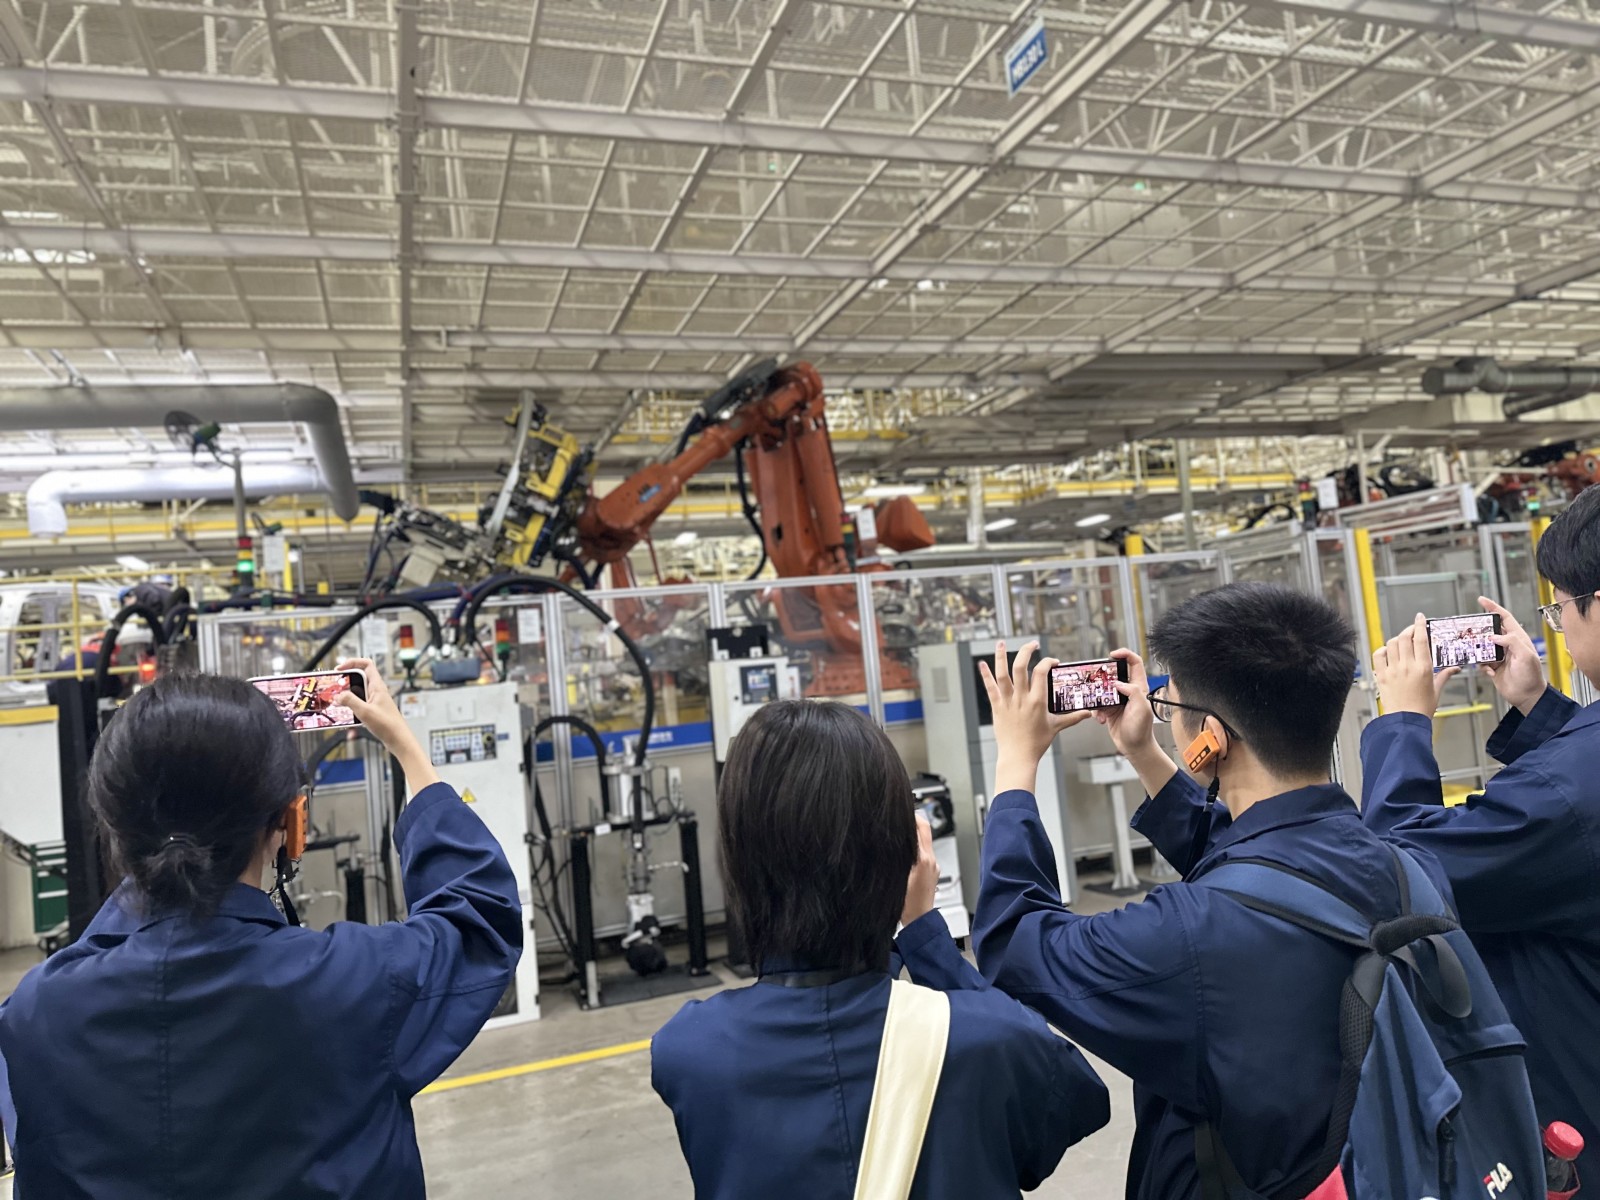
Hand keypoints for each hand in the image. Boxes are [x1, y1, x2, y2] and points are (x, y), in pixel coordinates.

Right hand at [333, 659, 440, 791]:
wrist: (399, 740)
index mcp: (377, 686)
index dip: (352, 662)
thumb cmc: (388, 725)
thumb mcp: (365, 711)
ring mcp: (375, 701)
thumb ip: (350, 701)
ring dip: (346, 698)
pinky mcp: (373, 711)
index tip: (339, 669)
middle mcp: (376, 691)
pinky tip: (345, 718)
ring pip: (357, 694)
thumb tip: (338, 695)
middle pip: (358, 679)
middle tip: (333, 688)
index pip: (366, 664)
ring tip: (335, 703)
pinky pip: (359, 705)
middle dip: (344, 682)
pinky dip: (351, 709)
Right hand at [901, 815, 938, 927]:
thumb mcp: (898, 877)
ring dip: (913, 833)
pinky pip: (924, 851)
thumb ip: (899, 856)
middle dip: (913, 820)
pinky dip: (915, 846)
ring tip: (900, 831)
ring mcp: (933, 866)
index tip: (901, 810)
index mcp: (923, 859)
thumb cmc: (908, 906)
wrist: (920, 921)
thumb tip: (894, 840)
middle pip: (924, 830)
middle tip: (901, 814)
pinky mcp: (932, 871)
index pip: (919, 828)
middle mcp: (931, 860)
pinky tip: (905, 850)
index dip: (909, 816)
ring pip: (924, 840)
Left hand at [978, 640, 1092, 794]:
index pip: (1041, 673)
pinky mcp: (997, 707)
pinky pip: (990, 688)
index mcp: (1037, 701)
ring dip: (1000, 657)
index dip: (1047, 662)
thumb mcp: (1056, 727)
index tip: (1052, 662)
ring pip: (1002, 674)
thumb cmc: (1037, 743)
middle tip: (1032, 644)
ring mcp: (1007, 702)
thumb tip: (1088, 713)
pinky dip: (985, 675)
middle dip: (1026, 652)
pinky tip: (981, 663)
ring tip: (1001, 642)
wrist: (1018, 756)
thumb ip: (1073, 718)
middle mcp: (1021, 698)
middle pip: (1020, 668)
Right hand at [1095, 648, 1179, 796]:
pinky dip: (1097, 711)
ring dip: (1098, 697)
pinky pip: (1098, 704)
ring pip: (1103, 689)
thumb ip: (1133, 692)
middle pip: (1115, 674)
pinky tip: (1101, 719)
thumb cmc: (1141, 730)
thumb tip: (1118, 682)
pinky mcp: (1109, 710)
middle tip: (1098, 682)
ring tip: (1101, 708)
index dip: (1125, 655)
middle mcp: (1128, 691)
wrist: (1134, 748)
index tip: (1113, 655)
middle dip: (1104, 677)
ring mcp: (1118, 700)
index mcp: (1139, 688)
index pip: (1135, 663)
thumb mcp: (1141, 709)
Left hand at [1373, 615, 1457, 716]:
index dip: (1419, 625)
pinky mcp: (1381, 676)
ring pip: (1391, 644)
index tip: (1419, 618)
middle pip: (1404, 638)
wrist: (1405, 721)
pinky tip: (1388, 652)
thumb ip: (1445, 675)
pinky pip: (1378, 655)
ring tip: (1401, 642)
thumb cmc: (1422, 708)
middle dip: (1408, 630)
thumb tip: (1455, 668)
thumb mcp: (1437, 690)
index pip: (1420, 639)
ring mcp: (1392, 670)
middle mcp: (1406, 666)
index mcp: (1423, 668)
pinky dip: (1382, 650)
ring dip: (1396, 639)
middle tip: (1412, 630)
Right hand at [1476, 595, 1545, 715]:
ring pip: (1483, 645)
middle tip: (1469, 629)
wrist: (1527, 696)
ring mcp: (1500, 655)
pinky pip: (1481, 661)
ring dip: (1477, 649)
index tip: (1481, 600)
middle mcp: (1508, 645)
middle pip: (1490, 630)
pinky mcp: (1493, 666)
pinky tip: (1488, 670)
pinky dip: (1481, 665)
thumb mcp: (1526, 656)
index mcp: (1518, 639)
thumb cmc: (1531, 677)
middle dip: (1480, 629)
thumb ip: (1512, 642)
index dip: (1493, 607)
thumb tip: (1495, 635)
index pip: (1505, 618)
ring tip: (1475, 651)